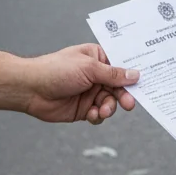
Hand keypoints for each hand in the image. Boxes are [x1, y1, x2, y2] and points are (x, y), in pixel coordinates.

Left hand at [22, 44, 139, 124]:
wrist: (30, 89)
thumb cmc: (56, 70)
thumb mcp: (89, 68)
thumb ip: (113, 74)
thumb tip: (135, 75)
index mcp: (98, 58)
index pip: (121, 65)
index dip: (133, 74)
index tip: (145, 82)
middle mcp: (96, 75)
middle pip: (119, 87)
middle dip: (124, 95)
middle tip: (130, 104)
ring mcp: (90, 92)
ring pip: (110, 102)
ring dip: (109, 108)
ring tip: (102, 111)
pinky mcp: (83, 109)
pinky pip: (98, 114)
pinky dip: (97, 116)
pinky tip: (91, 115)